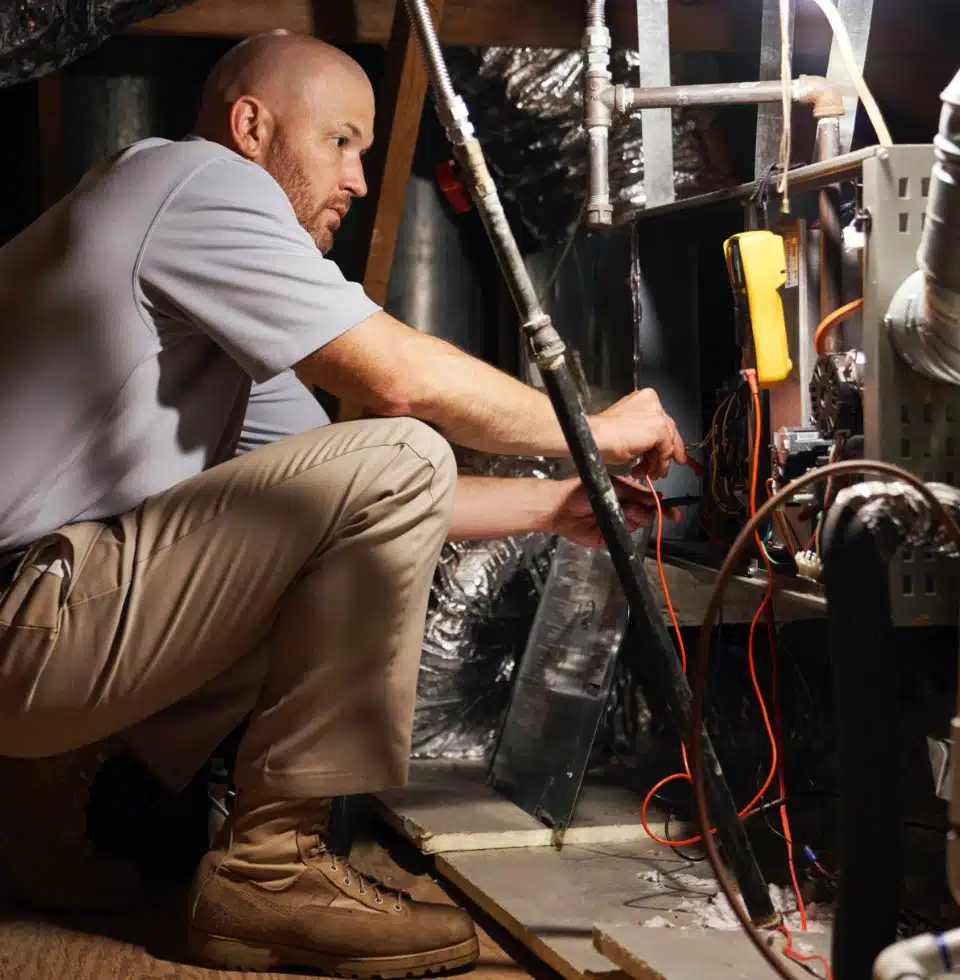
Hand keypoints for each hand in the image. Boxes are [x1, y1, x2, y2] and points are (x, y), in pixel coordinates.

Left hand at [547, 476, 681, 549]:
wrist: (560, 507)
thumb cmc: (582, 490)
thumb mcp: (612, 485)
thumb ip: (635, 492)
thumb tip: (657, 498)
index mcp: (628, 495)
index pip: (650, 502)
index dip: (664, 507)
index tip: (674, 512)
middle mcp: (625, 510)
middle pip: (648, 515)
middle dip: (647, 511)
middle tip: (636, 507)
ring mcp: (619, 524)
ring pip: (639, 524)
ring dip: (635, 517)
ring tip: (623, 510)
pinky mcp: (610, 538)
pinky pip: (625, 536)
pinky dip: (625, 528)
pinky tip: (617, 520)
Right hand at [591, 388, 686, 475]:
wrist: (596, 437)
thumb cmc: (603, 434)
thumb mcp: (628, 429)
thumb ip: (644, 433)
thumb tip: (655, 448)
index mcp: (644, 398)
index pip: (661, 420)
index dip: (666, 439)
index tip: (670, 452)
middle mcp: (653, 402)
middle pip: (668, 430)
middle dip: (666, 452)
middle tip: (664, 467)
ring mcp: (657, 414)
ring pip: (668, 441)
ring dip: (659, 462)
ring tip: (647, 472)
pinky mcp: (658, 428)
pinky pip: (666, 450)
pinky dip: (660, 464)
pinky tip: (648, 471)